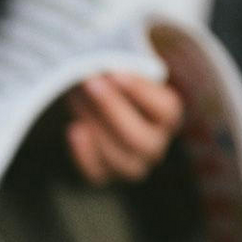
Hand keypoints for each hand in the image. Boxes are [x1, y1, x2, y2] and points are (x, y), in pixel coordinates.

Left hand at [66, 73, 183, 185]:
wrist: (91, 101)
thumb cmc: (109, 80)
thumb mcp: (114, 69)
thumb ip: (113, 67)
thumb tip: (97, 66)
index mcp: (167, 116)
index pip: (167, 110)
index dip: (142, 92)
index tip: (115, 72)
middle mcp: (155, 144)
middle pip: (143, 140)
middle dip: (113, 110)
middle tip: (91, 82)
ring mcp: (132, 164)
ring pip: (122, 161)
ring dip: (97, 130)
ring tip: (78, 101)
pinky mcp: (107, 174)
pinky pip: (98, 175)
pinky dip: (84, 154)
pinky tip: (74, 129)